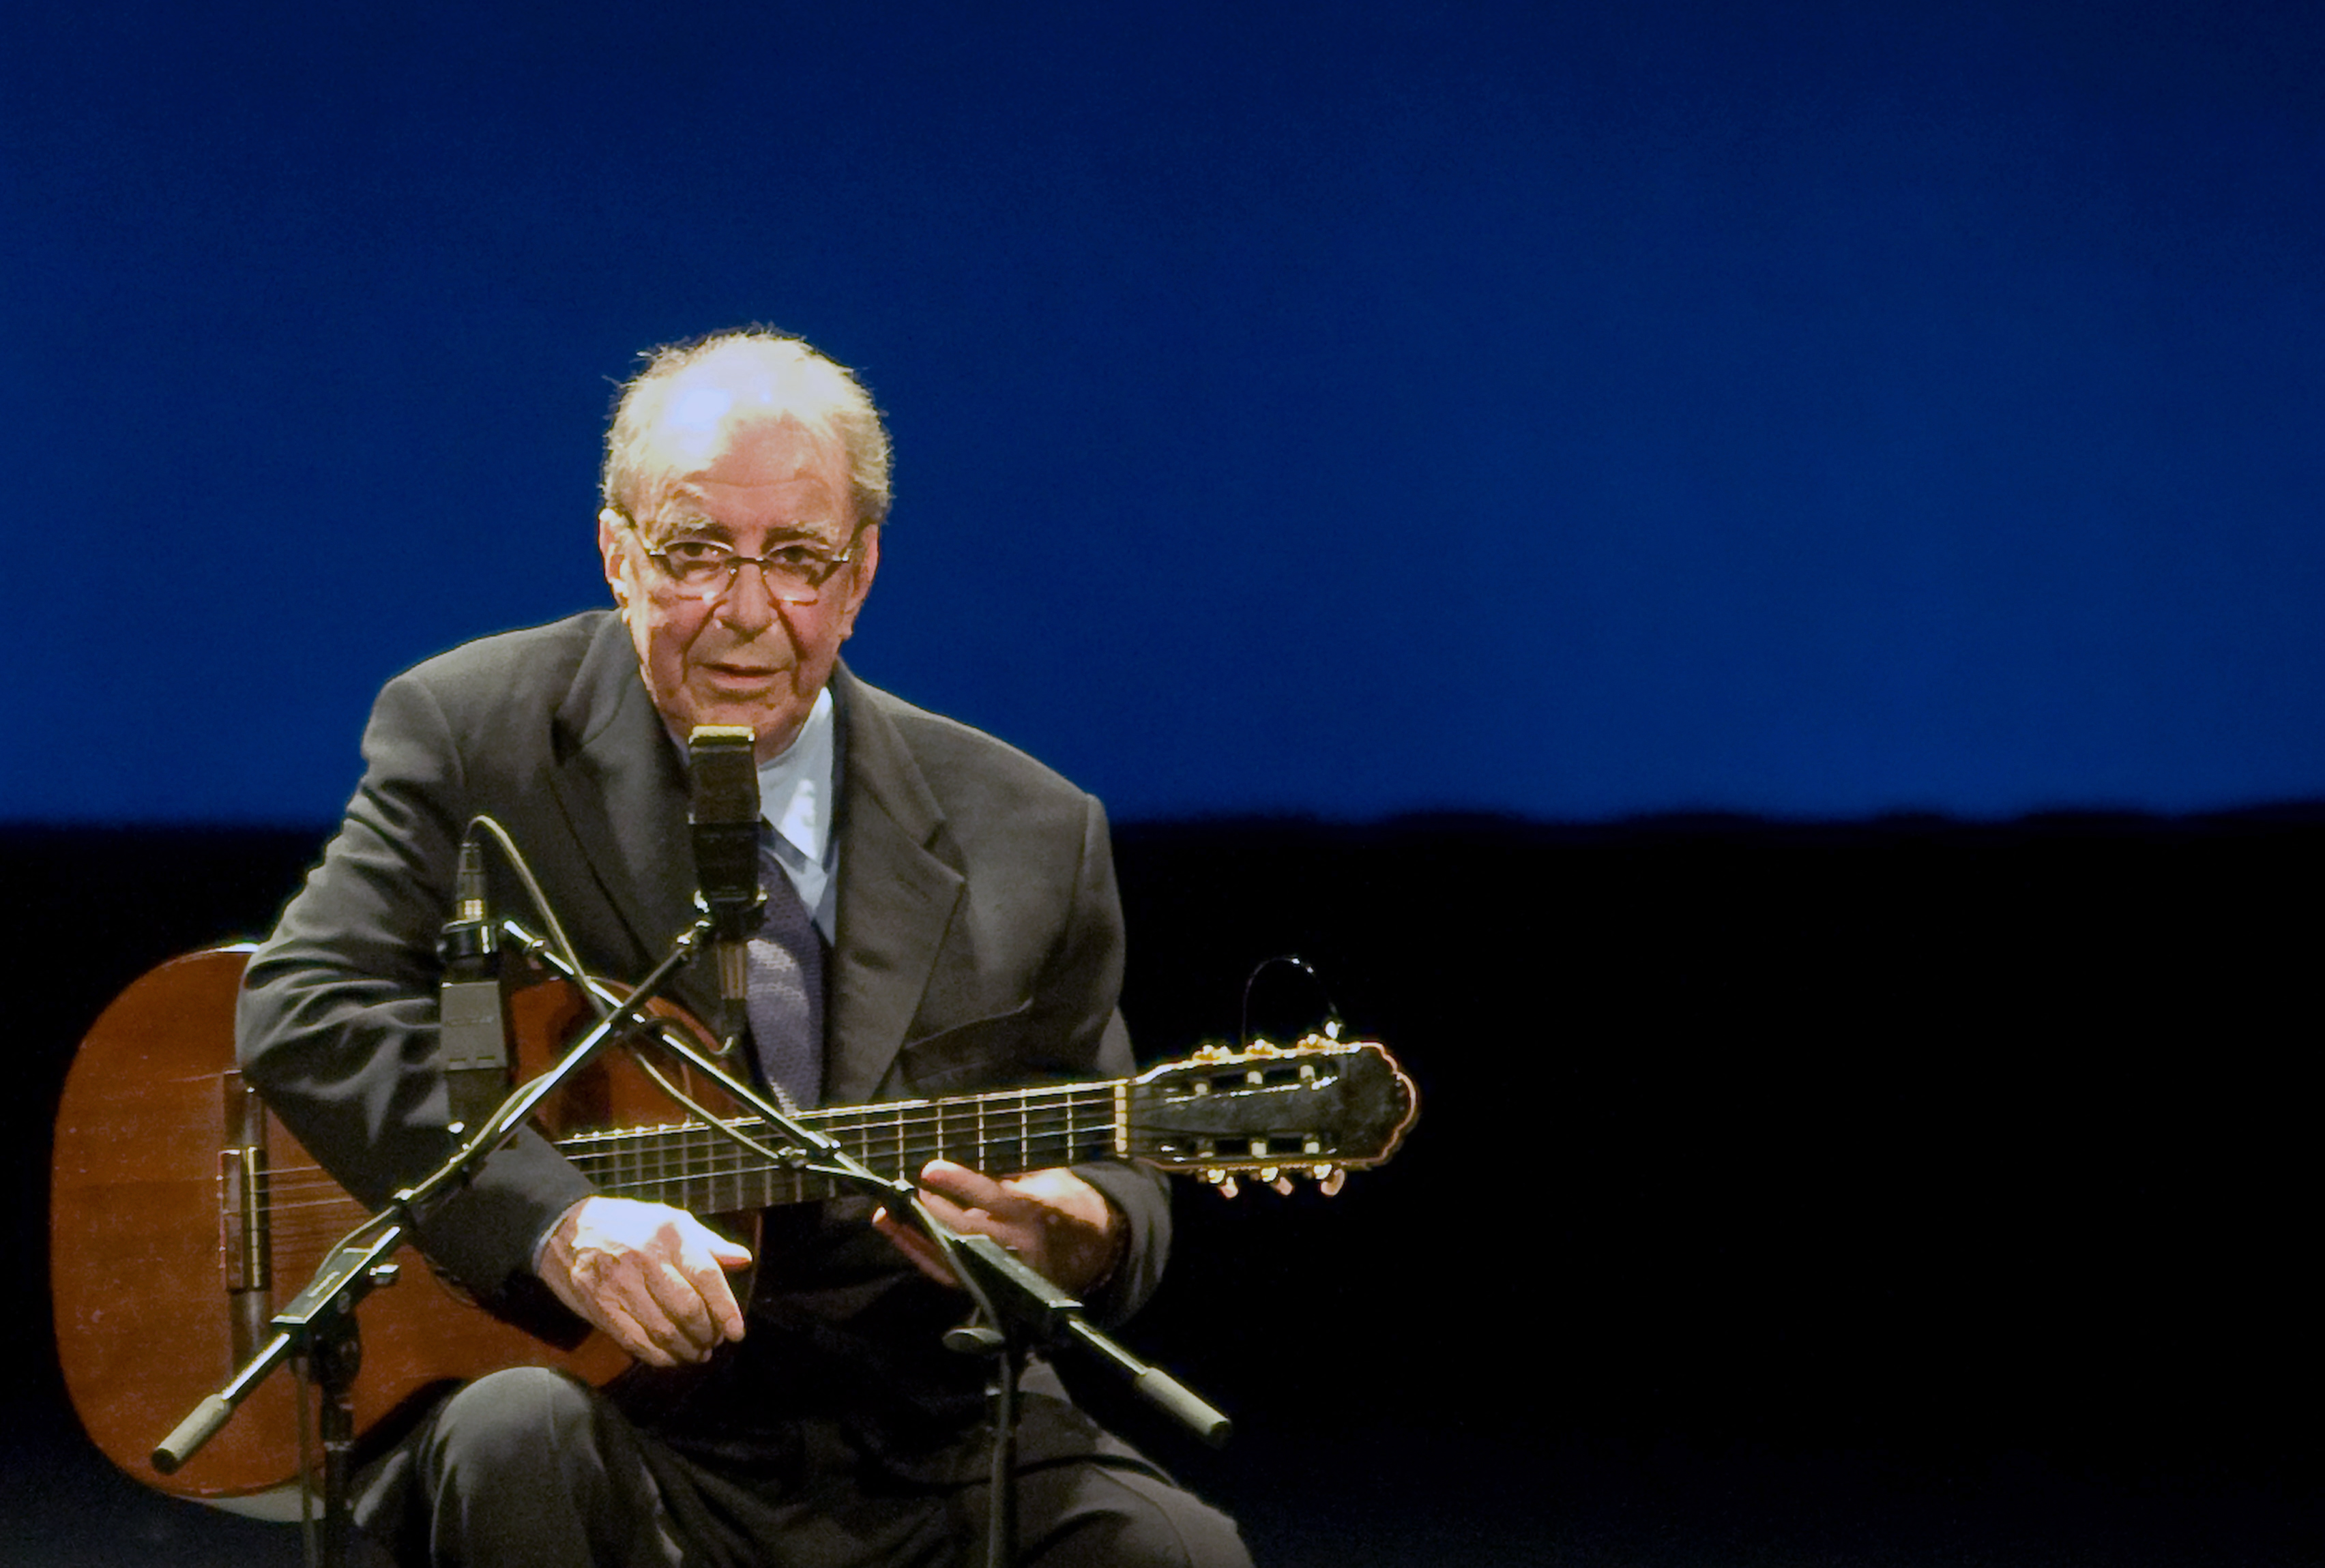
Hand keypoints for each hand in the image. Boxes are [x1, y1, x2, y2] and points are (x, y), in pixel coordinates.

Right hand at [537, 1196, 750, 1366]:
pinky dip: (657, 1357)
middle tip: (713, 1342)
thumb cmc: (627, 1222)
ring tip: (696, 1354)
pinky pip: (635, 1341)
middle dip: (706, 1333)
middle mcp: (646, 1258)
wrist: (564, 1228)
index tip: (736, 1332)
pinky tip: (670, 1358)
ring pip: (662, 1331)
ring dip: (685, 1350)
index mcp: (670, 1234)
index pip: (707, 1277)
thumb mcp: (670, 1219)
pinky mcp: (599, 1307)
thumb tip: (743, 1260)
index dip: (726, 1310)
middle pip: (687, 1309)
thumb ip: (708, 1243)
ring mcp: (619, 1285)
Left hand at [873, 1160, 1123, 1296]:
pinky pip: (952, 1275)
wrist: (1090, 1248)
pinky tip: (900, 1237)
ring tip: (885, 1216)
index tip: (930, 1169)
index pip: (992, 1197)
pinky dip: (923, 1256)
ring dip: (915, 1238)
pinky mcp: (992, 1287)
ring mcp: (1003, 1270)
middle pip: (965, 1232)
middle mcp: (1016, 1245)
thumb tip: (961, 1165)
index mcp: (1033, 1211)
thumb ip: (1009, 1176)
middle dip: (929, 1214)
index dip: (961, 1184)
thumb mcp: (1046, 1179)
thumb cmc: (1061, 1201)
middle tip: (898, 1194)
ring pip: (953, 1258)